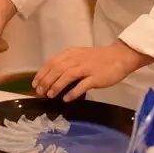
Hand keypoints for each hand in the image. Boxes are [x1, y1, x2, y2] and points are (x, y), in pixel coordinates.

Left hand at [33, 41, 153, 101]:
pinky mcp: (95, 77)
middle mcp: (76, 59)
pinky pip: (82, 85)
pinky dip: (73, 92)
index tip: (35, 83)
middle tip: (40, 92)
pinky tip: (66, 99)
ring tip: (50, 95)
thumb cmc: (98, 58)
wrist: (119, 57)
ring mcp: (86, 68)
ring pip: (66, 76)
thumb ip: (67, 64)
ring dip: (56, 86)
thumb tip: (53, 76)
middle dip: (46, 81)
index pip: (51, 62)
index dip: (42, 73)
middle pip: (56, 69)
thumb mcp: (79, 56)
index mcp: (70, 53)